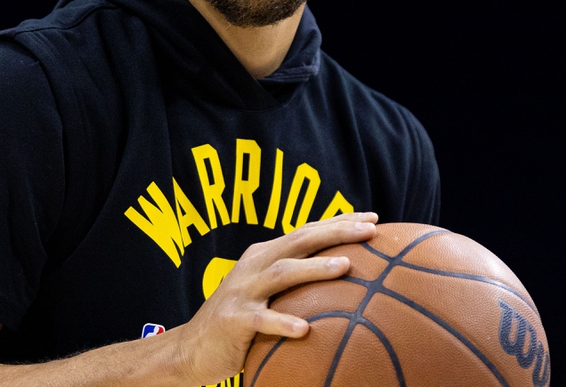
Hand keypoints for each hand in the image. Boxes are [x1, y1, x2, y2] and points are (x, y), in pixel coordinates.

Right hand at [170, 211, 377, 385]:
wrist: (191, 347)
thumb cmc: (240, 320)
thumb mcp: (267, 293)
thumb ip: (295, 282)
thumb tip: (344, 278)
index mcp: (265, 255)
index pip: (307, 232)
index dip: (339, 222)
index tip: (373, 219)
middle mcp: (254, 266)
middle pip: (299, 241)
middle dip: (336, 232)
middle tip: (369, 230)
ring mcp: (243, 291)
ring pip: (282, 273)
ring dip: (315, 268)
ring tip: (346, 266)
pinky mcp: (234, 320)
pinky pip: (262, 320)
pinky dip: (283, 323)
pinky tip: (305, 330)